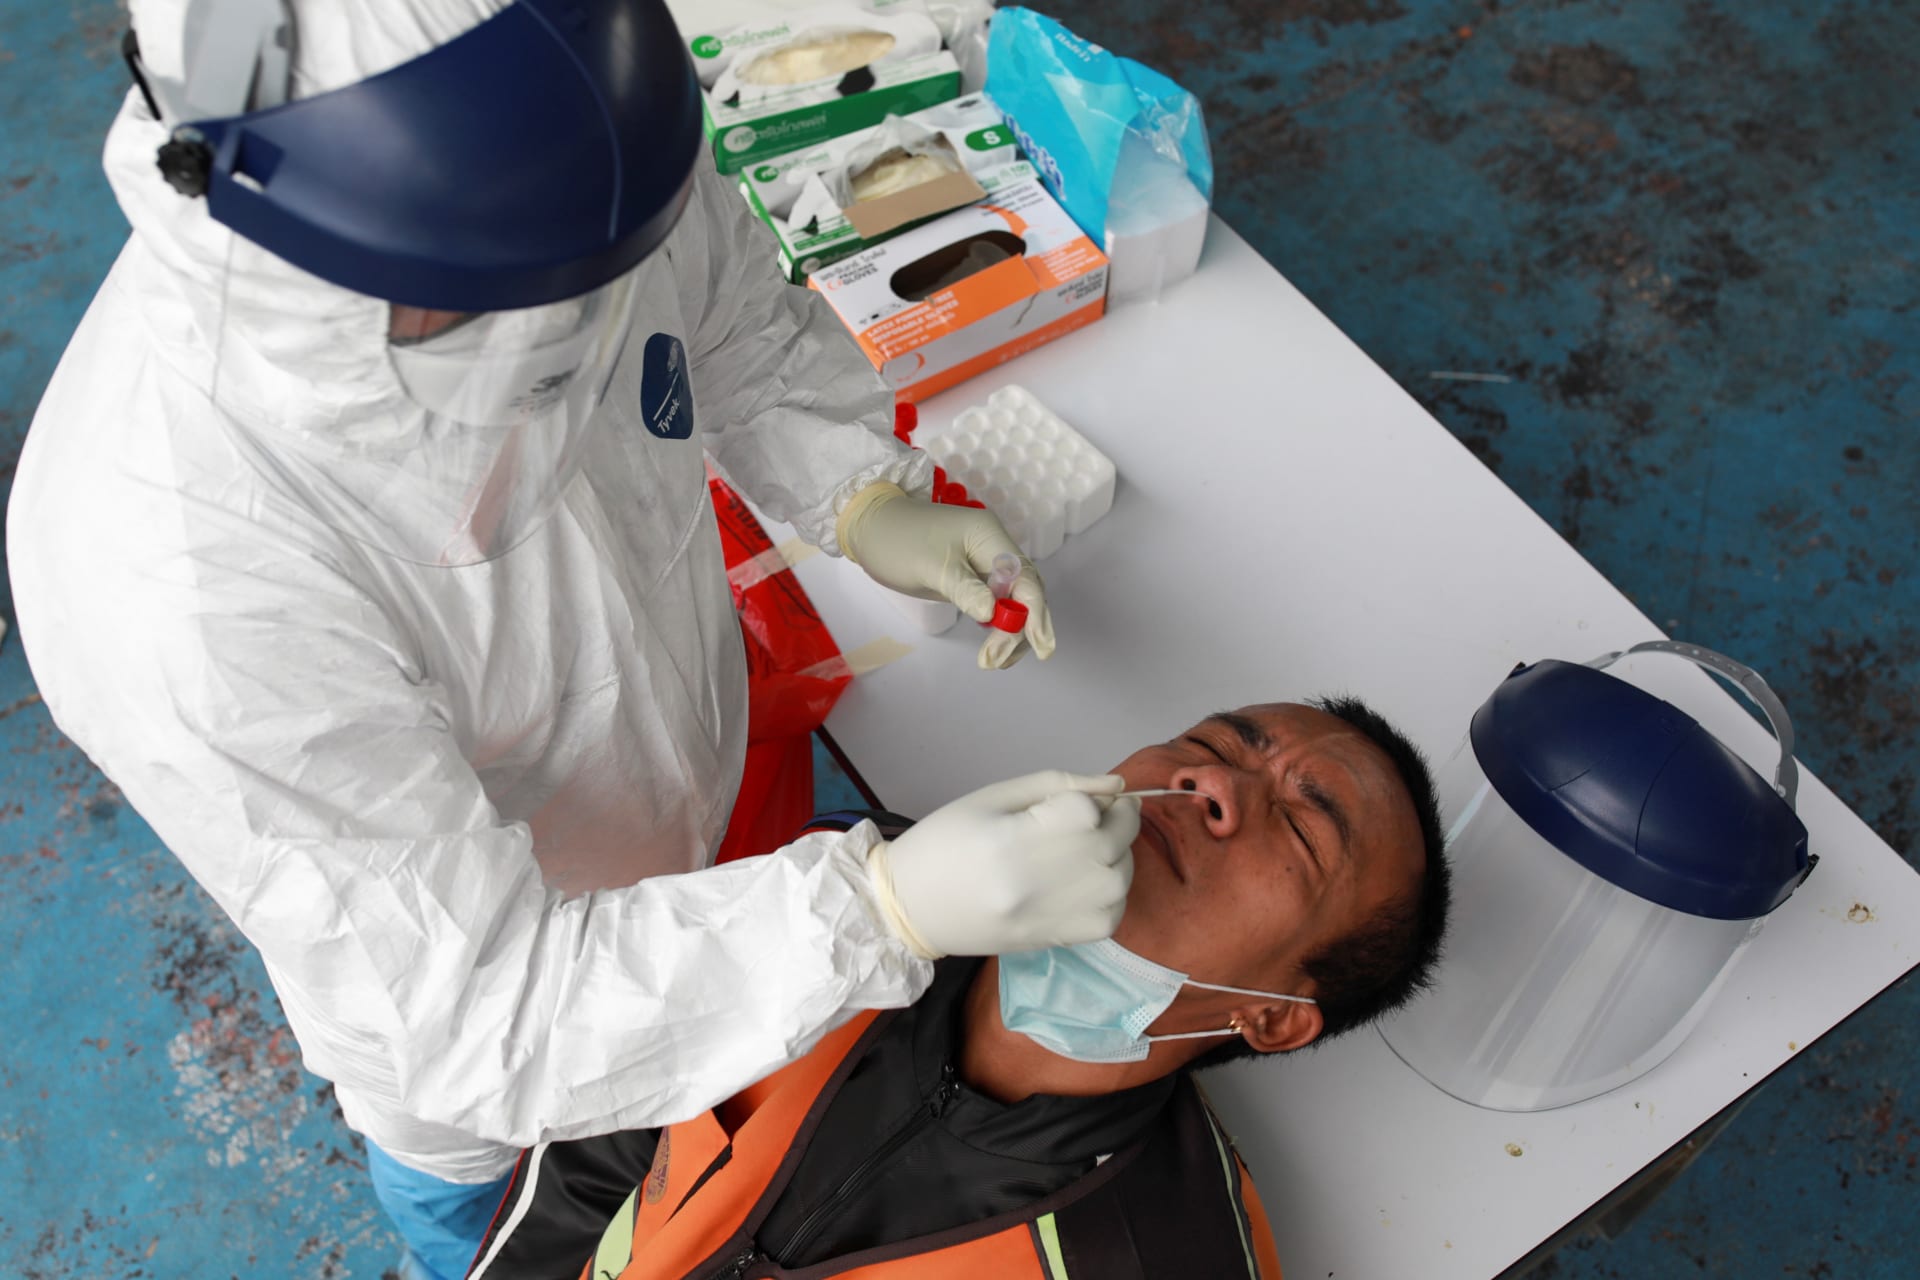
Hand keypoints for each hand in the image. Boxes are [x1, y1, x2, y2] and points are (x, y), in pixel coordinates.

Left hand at [836, 482, 1055, 668]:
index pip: (1025, 578)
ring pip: (1014, 603)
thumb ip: (965, 590)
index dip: (1035, 613)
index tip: (1040, 645)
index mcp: (989, 537)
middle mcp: (994, 550)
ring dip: (1010, 634)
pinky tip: (992, 648)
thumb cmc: (898, 541)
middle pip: (1025, 593)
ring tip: (993, 662)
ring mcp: (984, 566)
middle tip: (996, 661)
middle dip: (1020, 630)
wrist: (870, 530)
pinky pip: (995, 605)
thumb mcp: (931, 567)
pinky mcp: (972, 579)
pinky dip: (997, 627)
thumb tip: (992, 616)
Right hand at [865, 771, 1138, 957]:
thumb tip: (1115, 785)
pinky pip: (1110, 917)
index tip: (1092, 796)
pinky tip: (1089, 880)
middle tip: (1105, 813)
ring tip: (1092, 846)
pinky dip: (1113, 893)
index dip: (1098, 798)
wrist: (910, 907)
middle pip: (1111, 845)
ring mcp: (1050, 919)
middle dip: (1120, 821)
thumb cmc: (944, 841)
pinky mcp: (1056, 942)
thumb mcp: (991, 797)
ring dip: (1119, 856)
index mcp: (1012, 841)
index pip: (1085, 812)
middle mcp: (1037, 884)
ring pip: (1119, 881)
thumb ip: (1056, 785)